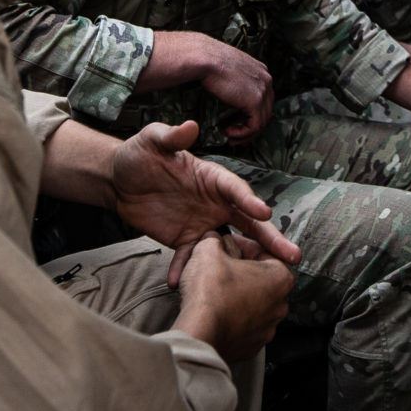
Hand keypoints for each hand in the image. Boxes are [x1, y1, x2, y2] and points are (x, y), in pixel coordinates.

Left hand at [102, 121, 300, 282]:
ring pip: (233, 244)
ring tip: (266, 280)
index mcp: (213, 177)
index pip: (236, 189)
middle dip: (271, 238)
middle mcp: (216, 201)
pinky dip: (191, 271)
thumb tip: (190, 125)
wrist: (118, 181)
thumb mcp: (152, 140)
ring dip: (248, 261)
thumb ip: (171, 136)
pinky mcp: (186, 239)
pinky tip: (187, 285)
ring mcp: (204, 222)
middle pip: (249, 221)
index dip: (250, 200)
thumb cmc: (139, 154)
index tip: (264, 213)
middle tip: (292, 255)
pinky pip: (194, 258)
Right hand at [174, 233, 290, 363]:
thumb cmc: (210, 293)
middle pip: (259, 278)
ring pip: (252, 303)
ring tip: (214, 291)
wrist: (199, 334)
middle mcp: (281, 305)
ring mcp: (268, 328)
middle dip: (240, 271)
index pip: (263, 252)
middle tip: (218, 267)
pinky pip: (244, 326)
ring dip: (236, 295)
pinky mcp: (253, 346)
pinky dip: (232, 318)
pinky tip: (216, 311)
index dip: (240, 245)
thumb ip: (215, 240)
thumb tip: (213, 239)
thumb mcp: (208, 250)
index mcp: (280, 277)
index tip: (225, 246)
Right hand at [198, 40, 273, 141]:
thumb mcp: (229, 70)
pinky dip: (242, 133)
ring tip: (231, 137)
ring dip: (246, 134)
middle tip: (236, 136)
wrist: (205, 59)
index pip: (264, 99)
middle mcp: (266, 80)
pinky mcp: (255, 102)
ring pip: (261, 122)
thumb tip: (230, 95)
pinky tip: (229, 132)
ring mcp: (263, 91)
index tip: (238, 122)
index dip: (252, 114)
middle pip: (266, 111)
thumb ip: (235, 82)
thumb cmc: (208, 61)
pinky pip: (254, 126)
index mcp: (261, 71)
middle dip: (251, 127)